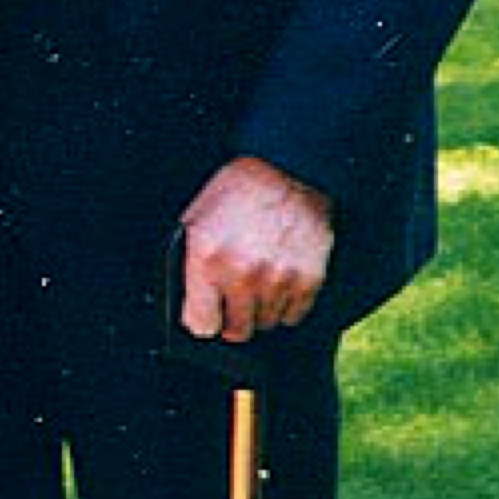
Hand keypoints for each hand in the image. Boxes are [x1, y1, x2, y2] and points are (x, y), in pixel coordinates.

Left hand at [178, 156, 333, 342]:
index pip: (201, 325)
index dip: (203, 320)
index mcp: (207, 258)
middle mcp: (242, 273)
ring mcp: (278, 279)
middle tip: (234, 298)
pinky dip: (286, 305)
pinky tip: (279, 281)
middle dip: (232, 318)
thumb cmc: (238, 190)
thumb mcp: (195, 220)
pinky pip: (293, 316)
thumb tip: (190, 305)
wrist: (287, 168)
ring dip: (260, 309)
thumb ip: (190, 265)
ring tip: (259, 280)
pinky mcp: (308, 279)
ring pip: (265, 323)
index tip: (208, 315)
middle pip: (236, 330)